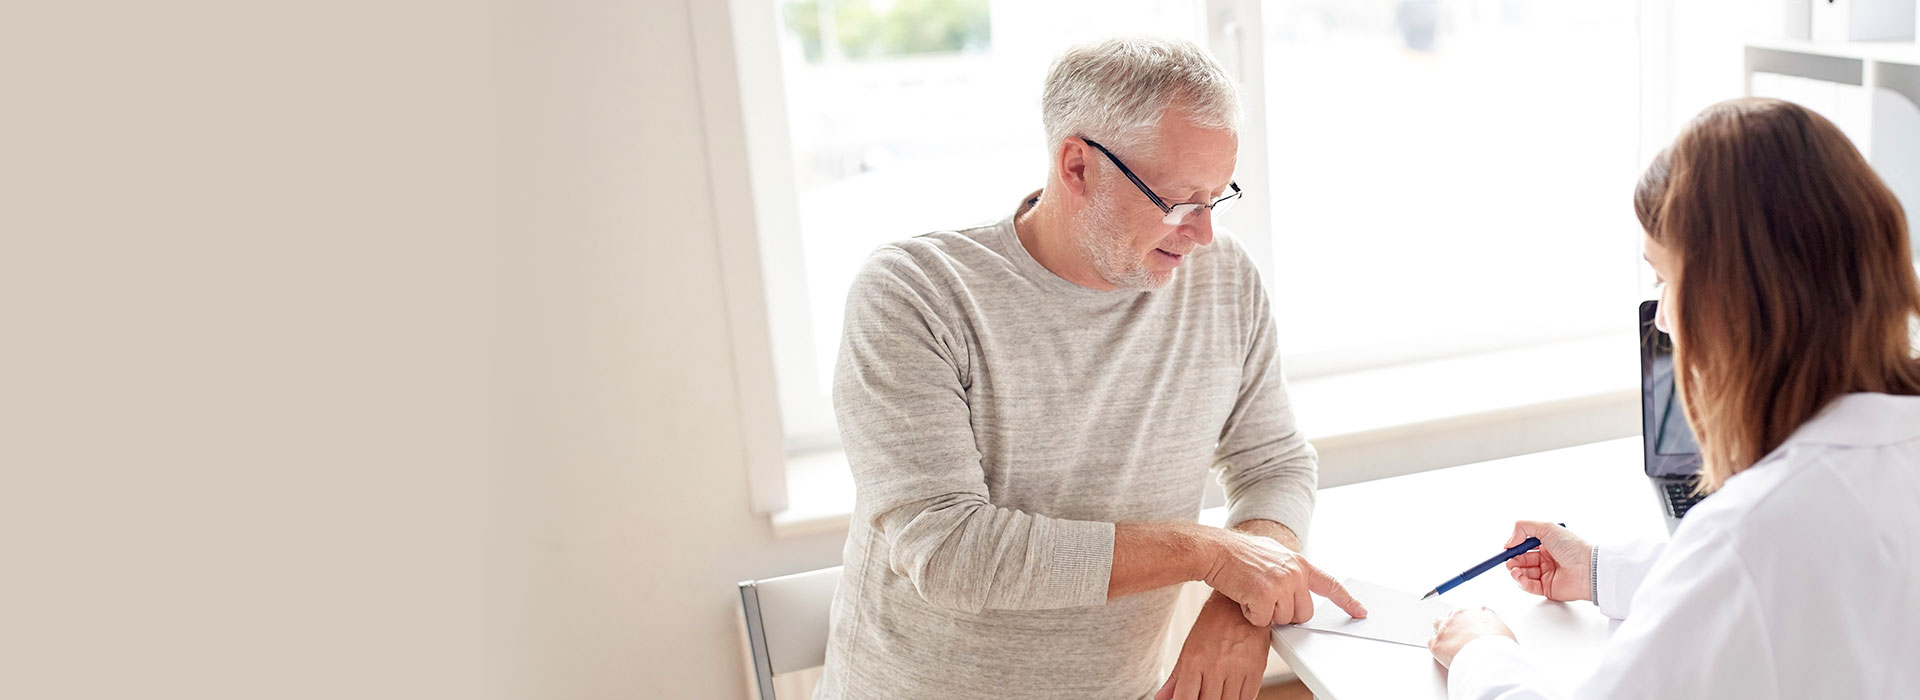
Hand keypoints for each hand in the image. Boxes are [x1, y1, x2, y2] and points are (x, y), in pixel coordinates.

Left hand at [1155, 593, 1269, 699]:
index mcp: (1195, 660)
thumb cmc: (1213, 623)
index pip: (1185, 697)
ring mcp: (1238, 669)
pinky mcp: (1256, 669)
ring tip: (1215, 693)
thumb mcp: (1189, 648)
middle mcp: (1217, 666)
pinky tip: (1231, 694)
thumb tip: (1162, 697)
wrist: (1239, 603)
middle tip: (1201, 696)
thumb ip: (1176, 677)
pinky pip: (1248, 697)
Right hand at [1202, 530, 1366, 626]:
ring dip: (1265, 614)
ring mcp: (1282, 584)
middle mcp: (1295, 573)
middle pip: (1302, 614)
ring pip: (1283, 620)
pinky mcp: (1266, 595)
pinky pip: (1264, 622)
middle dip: (1284, 613)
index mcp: (1300, 563)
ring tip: (1251, 593)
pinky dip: (1251, 616)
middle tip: (1265, 599)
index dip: (1346, 601)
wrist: (1216, 550)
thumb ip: (1289, 569)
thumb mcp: (1272, 555)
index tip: (1360, 611)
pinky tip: (1243, 598)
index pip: (1330, 585)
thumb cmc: (1237, 554)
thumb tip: (1297, 584)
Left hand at [1427, 607, 1514, 667]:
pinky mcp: (1437, 642)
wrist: (1489, 660)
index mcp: (1480, 612)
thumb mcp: (1507, 635)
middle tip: (1461, 637)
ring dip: (1443, 632)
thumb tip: (1498, 635)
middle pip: (1454, 614)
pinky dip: (1436, 648)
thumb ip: (1498, 630)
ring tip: (1450, 644)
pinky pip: (1431, 642)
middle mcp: (1461, 615)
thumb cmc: (1501, 649)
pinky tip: (1443, 654)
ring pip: (1439, 623)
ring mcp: (1447, 628)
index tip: (1472, 628)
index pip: (1472, 611)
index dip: (1472, 621)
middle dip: (1456, 624)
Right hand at [1501, 520, 1593, 601]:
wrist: (1588, 569)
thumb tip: (1509, 542)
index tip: (1507, 549)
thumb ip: (1523, 528)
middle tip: (1509, 562)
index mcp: (1548, 545)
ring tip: (1514, 570)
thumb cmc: (1573, 547)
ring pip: (1524, 574)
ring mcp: (1548, 574)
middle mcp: (1547, 559)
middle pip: (1523, 561)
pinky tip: (1520, 578)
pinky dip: (1522, 583)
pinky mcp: (1548, 589)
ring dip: (1515, 572)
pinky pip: (1530, 586)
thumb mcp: (1546, 527)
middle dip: (1513, 562)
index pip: (1525, 547)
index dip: (1515, 548)